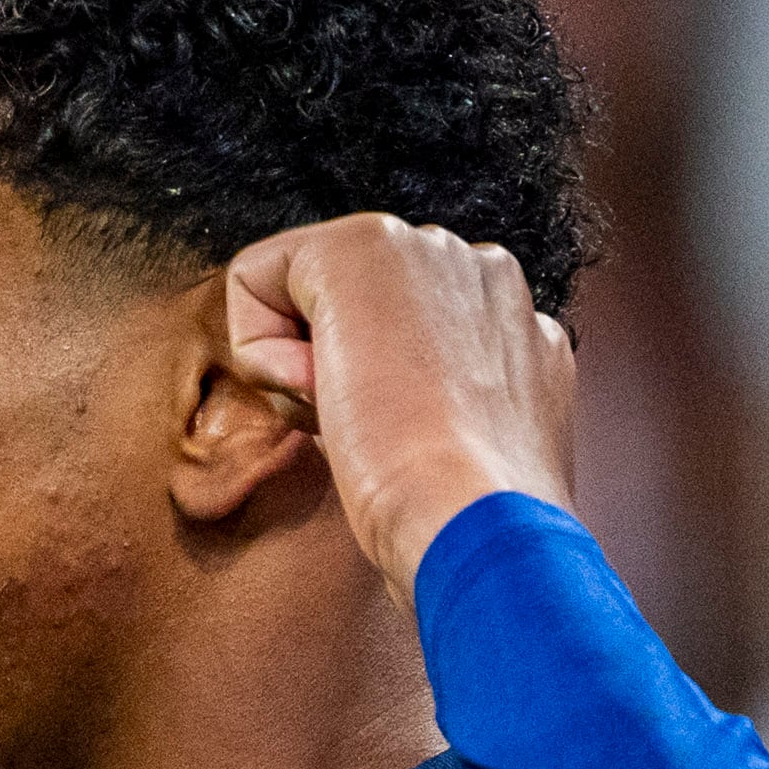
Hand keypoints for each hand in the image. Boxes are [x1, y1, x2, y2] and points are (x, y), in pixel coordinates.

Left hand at [221, 214, 576, 593]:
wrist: (474, 520)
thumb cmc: (468, 523)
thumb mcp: (471, 454)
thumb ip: (443, 407)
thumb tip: (395, 406)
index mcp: (512, 322)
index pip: (397, 334)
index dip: (371, 395)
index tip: (400, 443)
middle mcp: (480, 268)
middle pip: (349, 310)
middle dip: (336, 370)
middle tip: (374, 434)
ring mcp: (427, 249)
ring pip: (304, 293)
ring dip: (302, 363)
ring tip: (357, 418)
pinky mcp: (363, 246)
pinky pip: (256, 277)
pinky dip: (257, 349)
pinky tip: (316, 394)